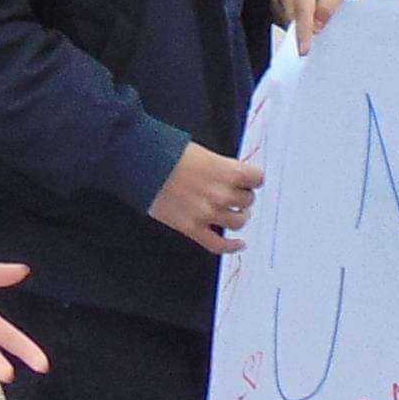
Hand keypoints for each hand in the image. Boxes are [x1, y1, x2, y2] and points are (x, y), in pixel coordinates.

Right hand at [149, 143, 263, 254]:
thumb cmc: (168, 152)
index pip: (256, 179)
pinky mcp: (192, 228)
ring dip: (238, 216)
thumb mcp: (203, 153)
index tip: (249, 180)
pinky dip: (231, 247)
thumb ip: (222, 167)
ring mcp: (207, 213)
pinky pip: (218, 244)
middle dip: (243, 196)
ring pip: (238, 222)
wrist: (142, 163)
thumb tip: (233, 177)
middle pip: (248, 200)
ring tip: (234, 213)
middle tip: (236, 193)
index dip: (253, 179)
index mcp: (227, 171)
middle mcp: (221, 194)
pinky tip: (238, 244)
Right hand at [269, 0, 357, 40]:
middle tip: (315, 42)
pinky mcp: (274, 1)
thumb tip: (316, 26)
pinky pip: (283, 20)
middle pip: (293, 18)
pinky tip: (305, 19)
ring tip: (314, 22)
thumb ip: (329, 4)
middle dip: (304, 32)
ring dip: (300, 27)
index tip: (304, 50)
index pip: (303, 9)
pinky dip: (295, 24)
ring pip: (287, 21)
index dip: (303, 31)